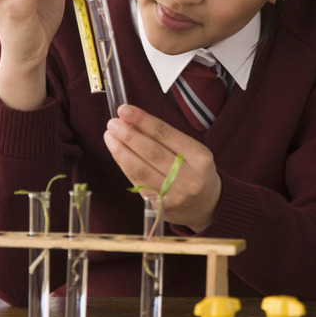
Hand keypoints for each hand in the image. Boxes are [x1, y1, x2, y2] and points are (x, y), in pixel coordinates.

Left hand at [103, 104, 221, 232]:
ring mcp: (173, 195)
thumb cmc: (195, 171)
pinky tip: (117, 153)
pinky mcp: (159, 206)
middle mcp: (189, 178)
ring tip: (110, 136)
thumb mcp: (191, 150)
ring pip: (140, 169)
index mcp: (200, 157)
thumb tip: (132, 121)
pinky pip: (137, 182)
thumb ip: (164, 137)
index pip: (166, 134)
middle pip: (152, 152)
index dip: (143, 121)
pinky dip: (124, 165)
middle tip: (113, 123)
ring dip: (121, 150)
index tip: (125, 110)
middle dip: (128, 135)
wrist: (205, 205)